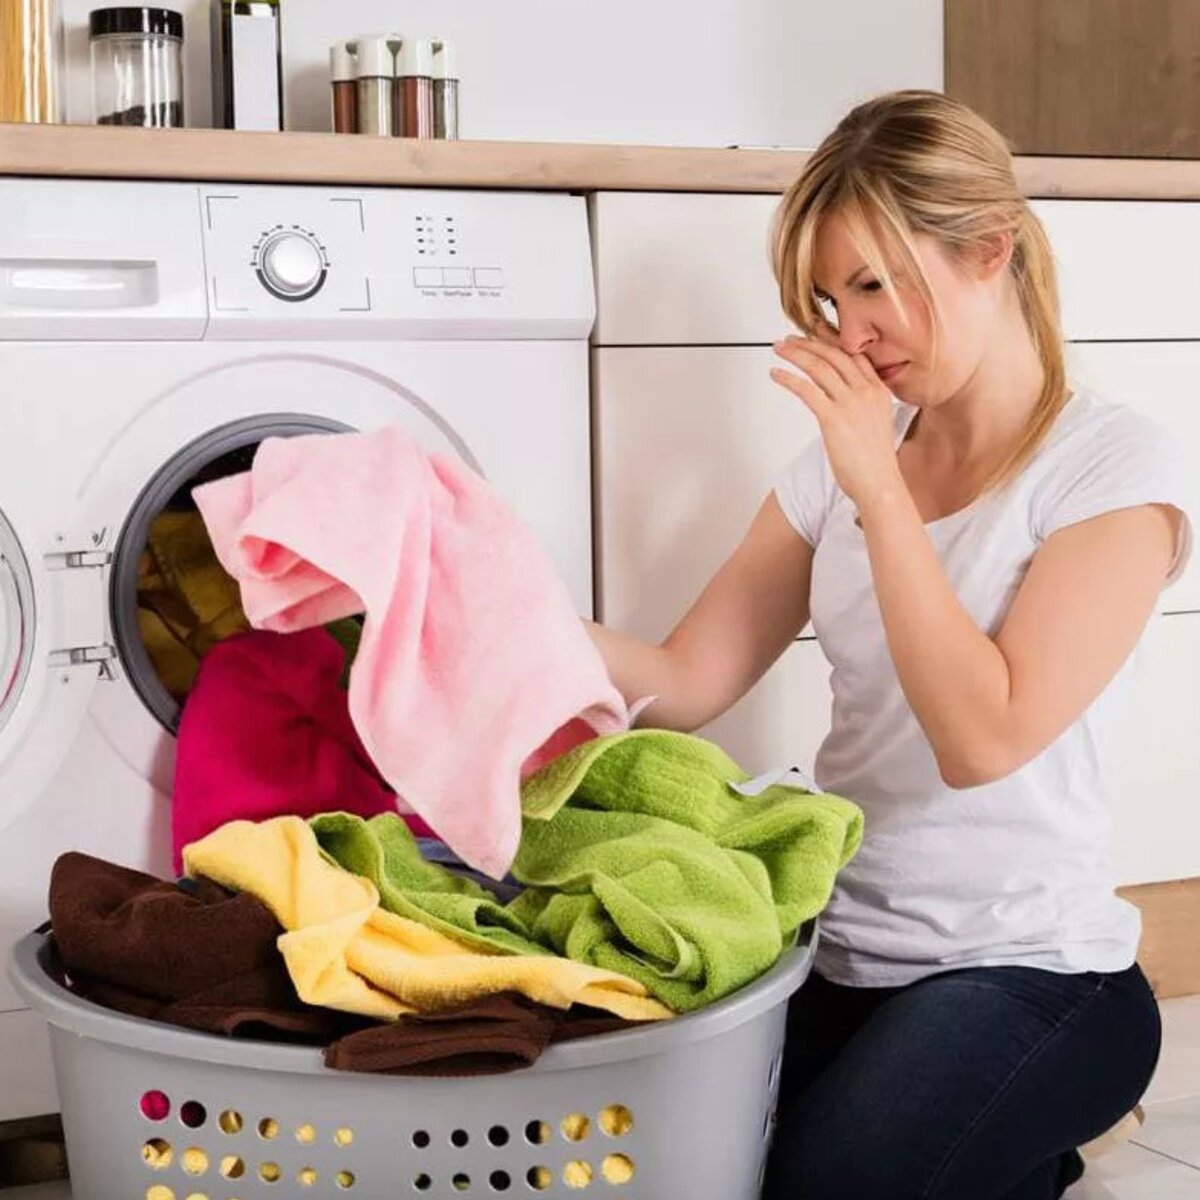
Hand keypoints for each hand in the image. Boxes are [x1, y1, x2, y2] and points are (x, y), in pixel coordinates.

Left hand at [770, 337, 904, 511]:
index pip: (854, 355)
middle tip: (791, 339)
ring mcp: (851, 403)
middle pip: (834, 355)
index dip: (833, 340)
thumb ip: (863, 406)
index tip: (816, 332)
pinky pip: (806, 389)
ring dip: (796, 354)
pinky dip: (789, 378)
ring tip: (779, 349)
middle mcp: (866, 391)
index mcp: (879, 391)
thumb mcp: (876, 423)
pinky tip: (776, 374)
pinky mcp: (833, 418)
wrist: (879, 482)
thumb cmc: (875, 461)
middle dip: (809, 343)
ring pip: (819, 367)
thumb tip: (843, 402)